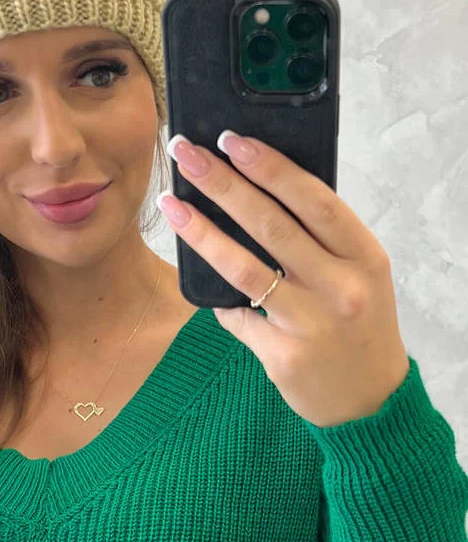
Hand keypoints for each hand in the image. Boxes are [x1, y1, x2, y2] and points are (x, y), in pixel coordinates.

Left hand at [159, 130, 410, 427]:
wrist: (370, 401)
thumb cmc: (359, 323)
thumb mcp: (361, 275)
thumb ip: (323, 239)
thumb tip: (259, 188)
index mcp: (365, 257)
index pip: (315, 201)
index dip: (272, 168)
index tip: (232, 140)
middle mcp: (341, 288)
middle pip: (271, 226)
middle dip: (224, 184)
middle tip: (187, 153)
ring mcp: (311, 324)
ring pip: (245, 268)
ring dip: (202, 232)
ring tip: (171, 204)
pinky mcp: (283, 356)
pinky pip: (237, 316)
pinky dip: (217, 298)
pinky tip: (198, 282)